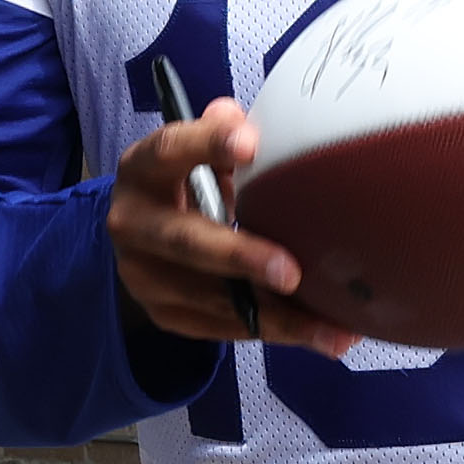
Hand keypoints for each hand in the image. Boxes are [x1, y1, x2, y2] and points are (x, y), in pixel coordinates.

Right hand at [107, 99, 356, 354]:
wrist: (144, 230)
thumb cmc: (189, 177)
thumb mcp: (201, 147)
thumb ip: (227, 133)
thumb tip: (257, 129)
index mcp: (142, 167)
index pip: (170, 149)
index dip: (208, 144)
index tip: (251, 145)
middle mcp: (132, 223)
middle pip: (185, 242)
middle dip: (241, 258)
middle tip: (292, 273)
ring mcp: (144, 276)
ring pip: (211, 299)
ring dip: (276, 315)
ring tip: (331, 325)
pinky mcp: (166, 314)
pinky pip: (223, 328)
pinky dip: (274, 332)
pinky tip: (322, 334)